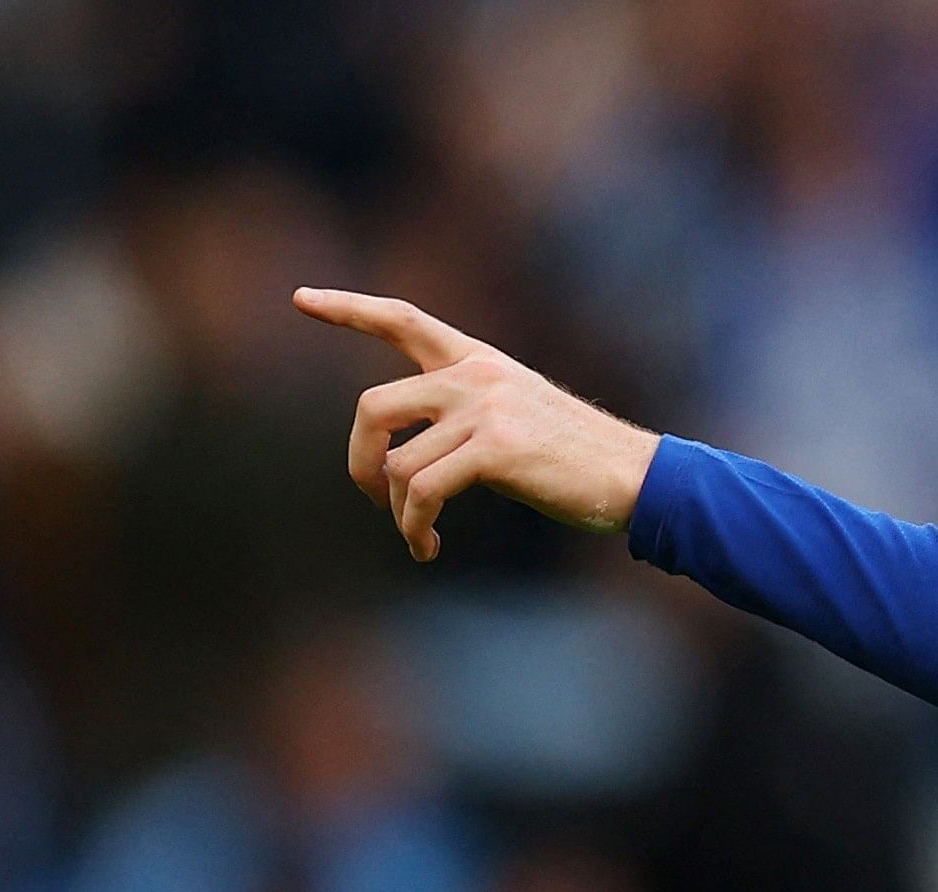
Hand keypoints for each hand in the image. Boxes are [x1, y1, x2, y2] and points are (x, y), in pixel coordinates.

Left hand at [293, 286, 659, 561]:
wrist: (637, 477)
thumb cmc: (579, 461)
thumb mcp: (517, 417)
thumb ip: (463, 416)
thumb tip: (402, 460)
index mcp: (479, 360)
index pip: (402, 320)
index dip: (347, 308)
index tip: (301, 299)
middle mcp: (476, 375)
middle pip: (374, 407)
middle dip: (361, 461)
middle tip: (374, 498)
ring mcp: (486, 408)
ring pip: (399, 464)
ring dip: (399, 513)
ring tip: (419, 537)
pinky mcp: (496, 449)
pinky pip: (424, 492)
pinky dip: (415, 528)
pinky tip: (429, 547)